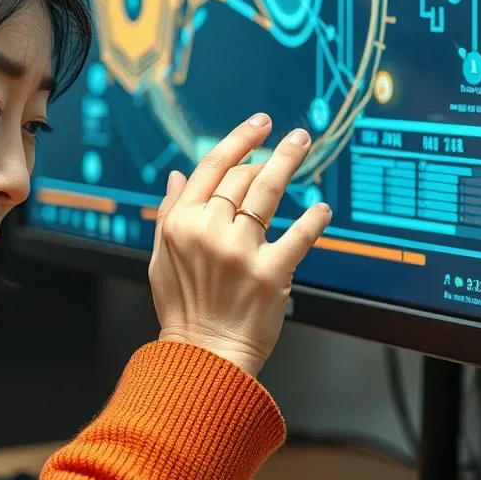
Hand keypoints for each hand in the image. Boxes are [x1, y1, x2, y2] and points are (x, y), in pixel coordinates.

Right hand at [148, 113, 331, 377]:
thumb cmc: (182, 309)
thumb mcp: (159, 257)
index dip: (238, 141)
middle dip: (267, 155)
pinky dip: (312, 218)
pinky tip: (320, 208)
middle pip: (242, 177)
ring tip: (303, 145)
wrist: (203, 354)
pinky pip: (298, 235)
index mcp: (180, 223)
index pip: (211, 168)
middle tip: (288, 143)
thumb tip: (176, 177)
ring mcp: (239, 250)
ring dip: (289, 162)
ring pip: (268, 192)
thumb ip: (169, 213)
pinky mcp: (269, 272)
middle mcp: (208, 231)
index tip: (258, 125)